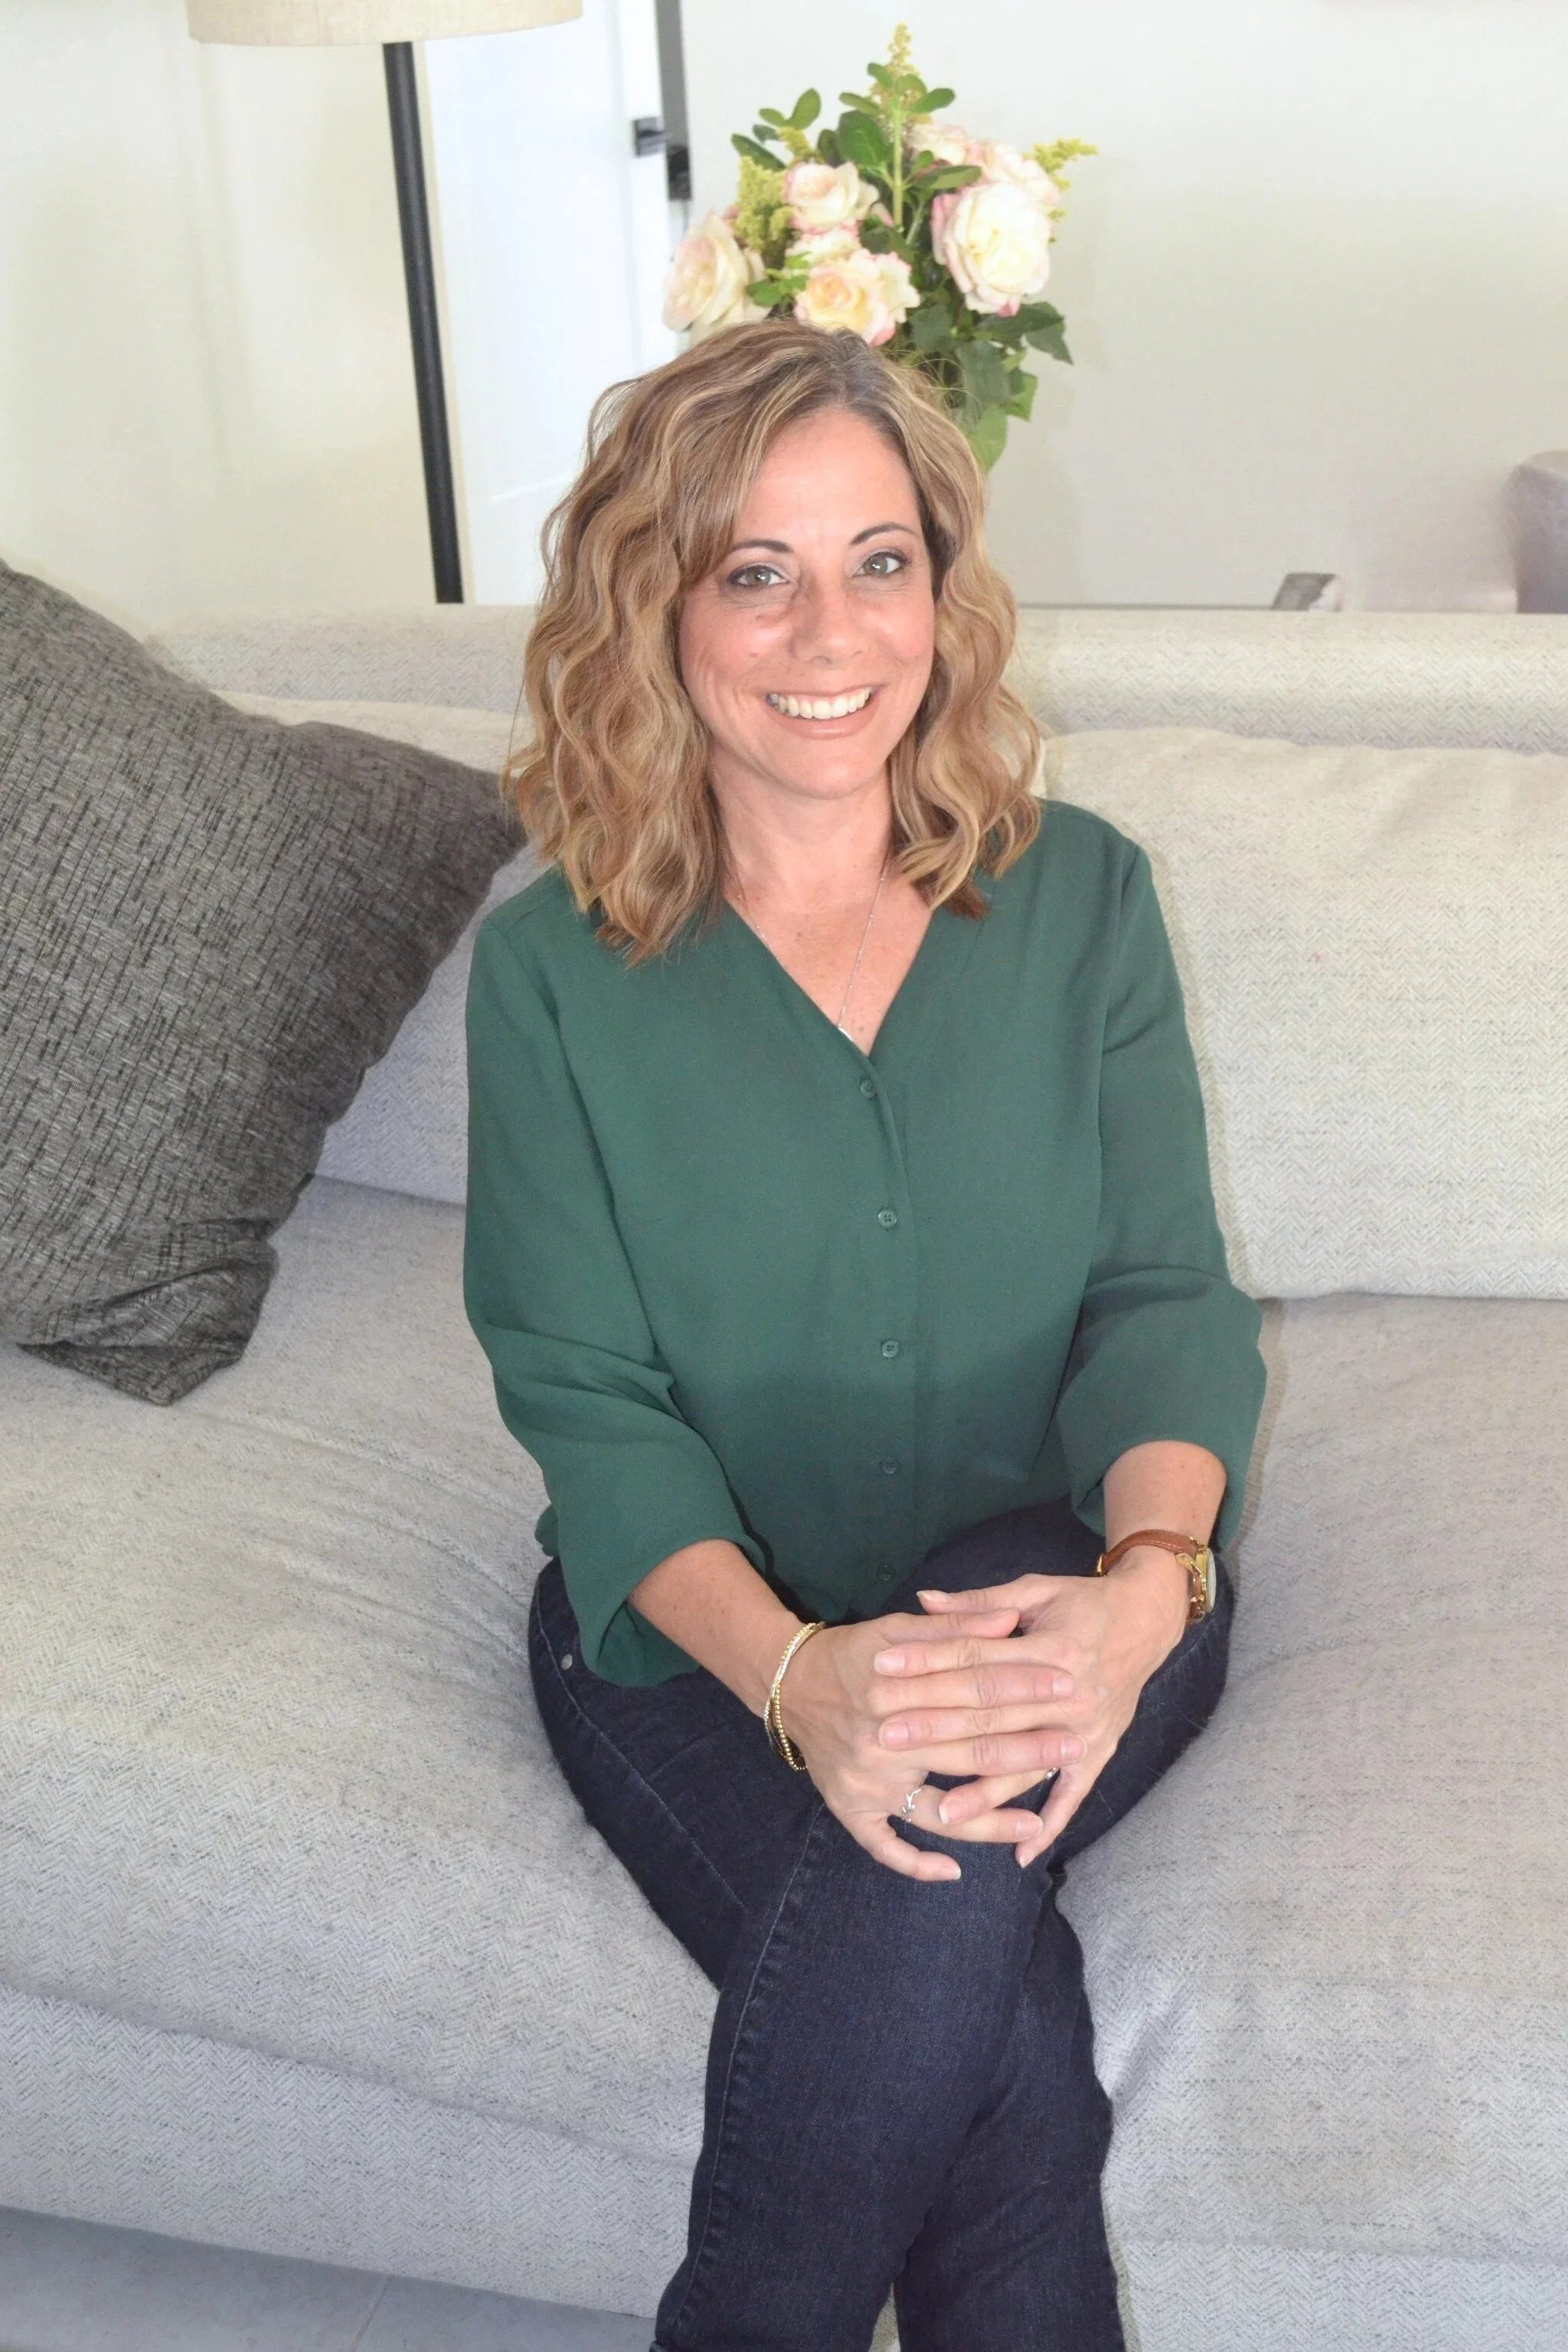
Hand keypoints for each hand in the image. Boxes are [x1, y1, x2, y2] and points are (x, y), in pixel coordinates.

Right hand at [778, 1606, 1083, 1882]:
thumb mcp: (898, 1628)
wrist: (786, 1683)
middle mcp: (881, 1739)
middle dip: (1027, 1748)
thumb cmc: (851, 1652)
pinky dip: (916, 1864)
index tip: (1069, 1686)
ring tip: (1036, 1820)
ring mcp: (865, 1781)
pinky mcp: (848, 1807)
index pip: (976, 1688)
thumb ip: (955, 1627)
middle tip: (1074, 1746)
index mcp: (896, 1686)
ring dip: (989, 1818)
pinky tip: (954, 1873)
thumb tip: (1010, 1621)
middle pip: (969, 1747)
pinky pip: (884, 1846)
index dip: (1025, 1686)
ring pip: (939, 1809)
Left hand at [873, 1548, 1190, 1864]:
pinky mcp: (1100, 1751)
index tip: (882, 1670)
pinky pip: (1072, 1794)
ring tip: (945, 1811)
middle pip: (992, 1715)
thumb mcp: (1036, 1589)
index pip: (975, 1660)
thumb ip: (979, 1602)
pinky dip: (1048, 1824)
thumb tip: (923, 1600)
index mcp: (1051, 1648)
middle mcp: (1070, 1694)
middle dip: (937, 1726)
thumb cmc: (1084, 1602)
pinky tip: (1019, 1852)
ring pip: (1027, 1764)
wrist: (1147, 1619)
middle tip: (888, 1737)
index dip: (927, 1662)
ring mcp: (1087, 1729)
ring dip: (987, 1791)